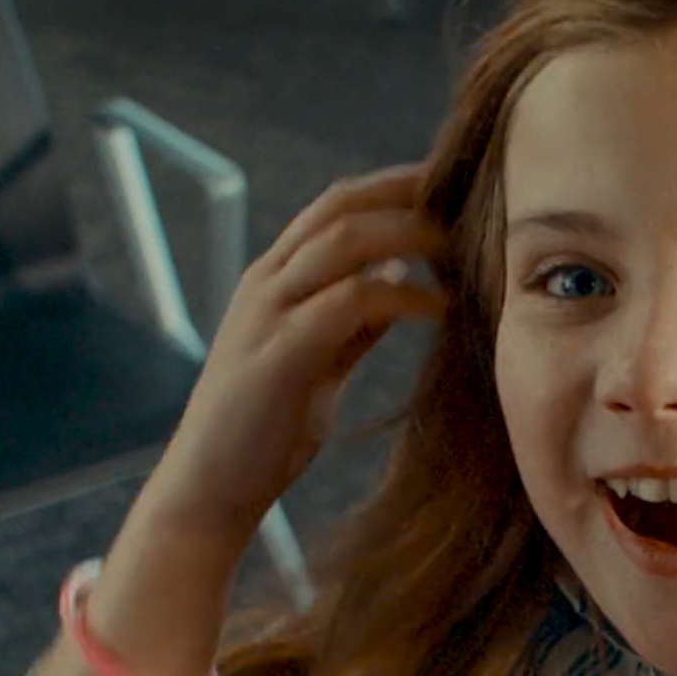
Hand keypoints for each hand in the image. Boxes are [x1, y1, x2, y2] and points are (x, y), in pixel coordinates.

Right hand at [139, 164, 447, 546]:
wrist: (209, 489)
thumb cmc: (265, 431)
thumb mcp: (318, 362)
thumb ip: (351, 320)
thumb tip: (396, 279)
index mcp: (274, 280)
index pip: (335, 206)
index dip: (393, 187)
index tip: (450, 185)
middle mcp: (266, 283)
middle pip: (340, 206)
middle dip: (406, 190)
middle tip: (466, 191)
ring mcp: (268, 314)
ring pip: (342, 240)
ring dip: (408, 231)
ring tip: (461, 242)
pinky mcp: (279, 354)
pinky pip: (349, 302)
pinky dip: (401, 295)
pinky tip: (441, 306)